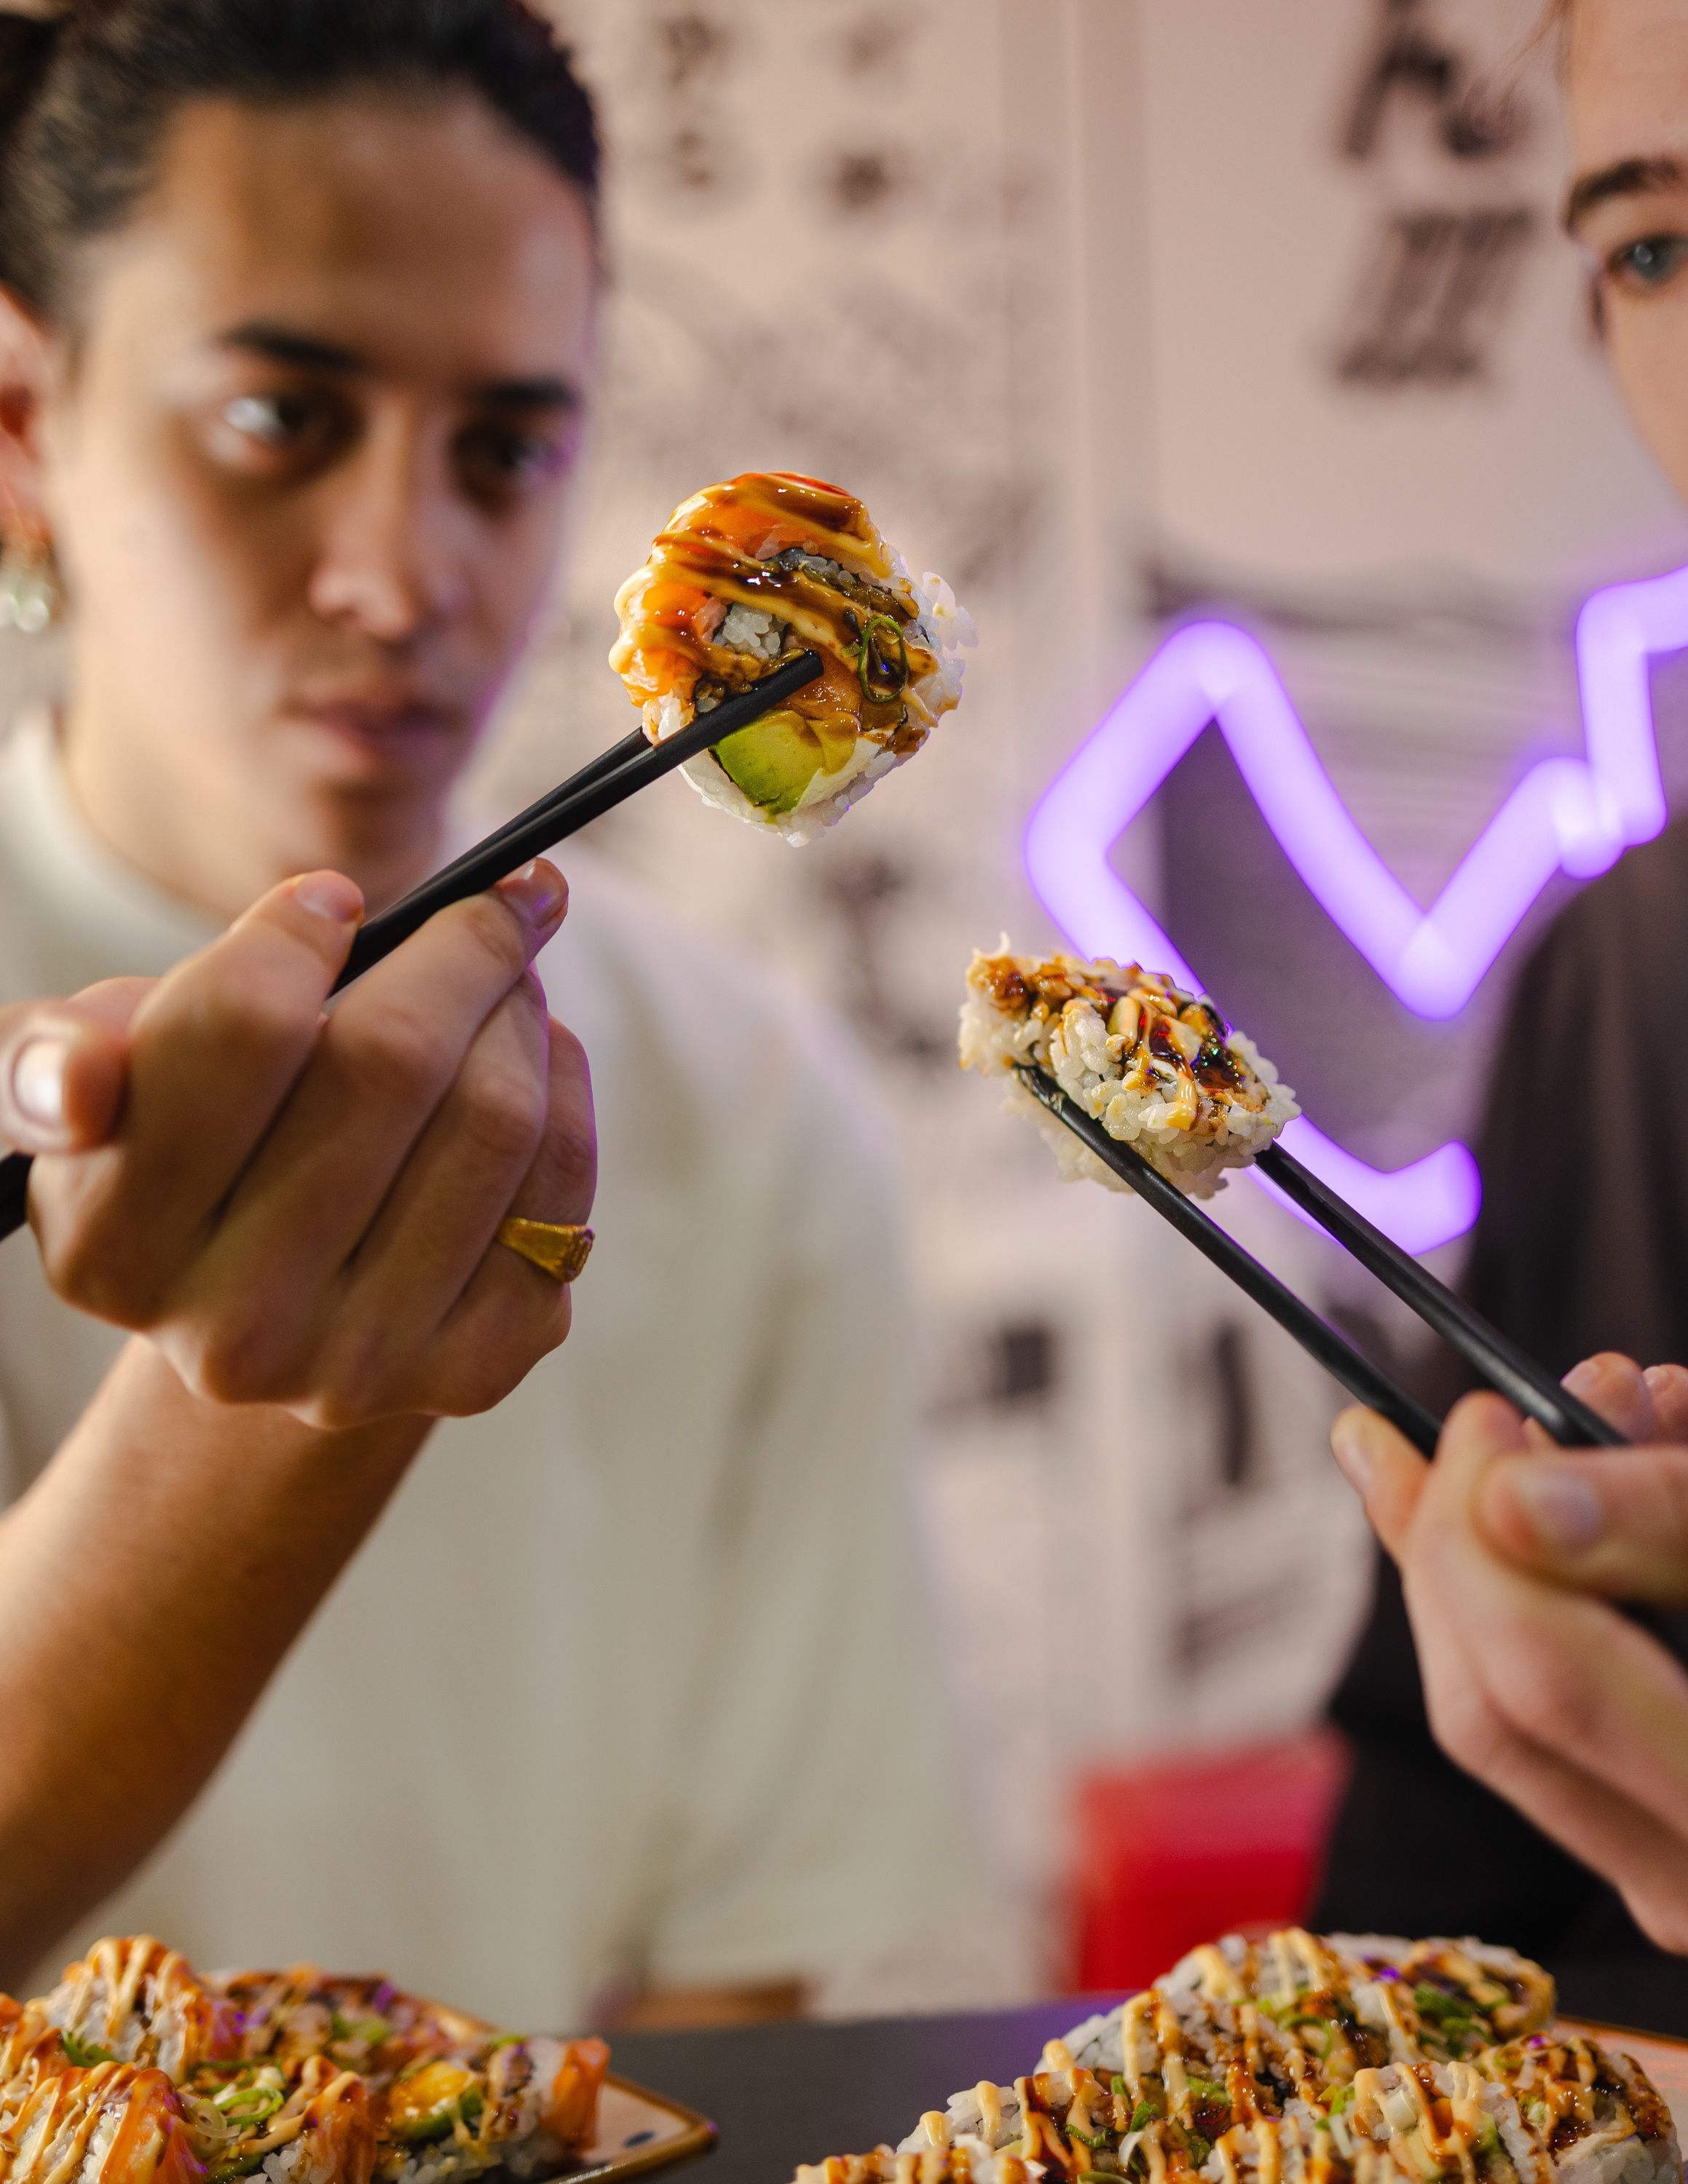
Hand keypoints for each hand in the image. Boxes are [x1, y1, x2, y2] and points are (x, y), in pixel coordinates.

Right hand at [26, 861, 595, 1428]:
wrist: (266, 1294)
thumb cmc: (181, 1144)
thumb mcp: (90, 1084)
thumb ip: (56, 1057)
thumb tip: (85, 1081)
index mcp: (110, 1248)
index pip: (238, 1031)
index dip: (299, 934)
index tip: (331, 901)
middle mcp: (231, 1332)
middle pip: (391, 1060)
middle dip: (460, 945)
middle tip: (486, 903)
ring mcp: (359, 1364)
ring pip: (495, 1116)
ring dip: (520, 1009)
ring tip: (509, 970)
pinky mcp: (471, 1372)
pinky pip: (561, 1187)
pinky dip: (565, 1088)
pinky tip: (534, 1052)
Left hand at [1332, 1354, 1687, 1952]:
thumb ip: (1667, 1520)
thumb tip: (1512, 1494)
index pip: (1535, 1680)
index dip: (1482, 1527)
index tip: (1492, 1412)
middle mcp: (1685, 1887)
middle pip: (1488, 1707)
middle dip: (1459, 1538)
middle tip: (1480, 1418)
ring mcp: (1662, 1883)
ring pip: (1495, 1719)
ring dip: (1485, 1561)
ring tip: (1528, 1440)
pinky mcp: (1649, 1850)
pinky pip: (1539, 1731)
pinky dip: (1529, 1612)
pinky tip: (1532, 1517)